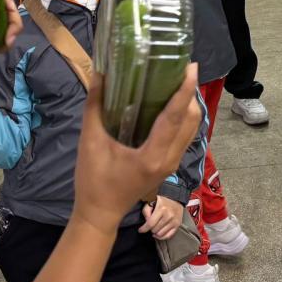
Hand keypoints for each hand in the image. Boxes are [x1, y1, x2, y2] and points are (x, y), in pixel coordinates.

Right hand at [72, 63, 201, 233]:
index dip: (185, 90)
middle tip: (179, 68)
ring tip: (176, 81)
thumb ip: (94, 106)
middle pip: (190, 120)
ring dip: (188, 104)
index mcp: (153, 156)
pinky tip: (169, 103)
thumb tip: (99, 73)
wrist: (99, 214)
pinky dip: (183, 117)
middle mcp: (169, 159)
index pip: (175, 117)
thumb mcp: (90, 141)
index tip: (191, 67)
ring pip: (190, 129)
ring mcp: (171, 164)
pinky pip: (184, 136)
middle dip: (189, 92)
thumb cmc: (93, 180)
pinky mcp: (168, 165)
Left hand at [139, 197, 183, 239]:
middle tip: (150, 226)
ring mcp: (174, 221)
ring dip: (155, 233)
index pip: (150, 223)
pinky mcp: (177, 225)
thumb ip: (146, 212)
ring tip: (154, 229)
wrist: (175, 198)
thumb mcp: (151, 202)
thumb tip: (146, 222)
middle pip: (155, 230)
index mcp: (161, 209)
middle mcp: (169, 216)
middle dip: (150, 229)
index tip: (140, 230)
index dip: (144, 228)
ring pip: (160, 234)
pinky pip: (168, 236)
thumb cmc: (162, 201)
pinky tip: (158, 233)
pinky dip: (162, 237)